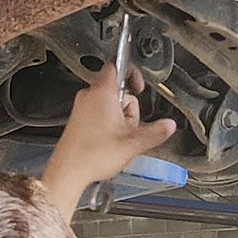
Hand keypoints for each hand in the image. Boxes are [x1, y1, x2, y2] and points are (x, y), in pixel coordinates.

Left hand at [43, 68, 175, 215]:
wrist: (68, 172)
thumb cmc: (92, 156)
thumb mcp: (132, 144)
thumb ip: (155, 132)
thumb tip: (169, 125)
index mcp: (102, 93)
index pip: (116, 65)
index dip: (132, 72)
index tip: (139, 86)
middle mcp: (89, 96)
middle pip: (118, 90)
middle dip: (129, 107)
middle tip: (128, 126)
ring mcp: (82, 108)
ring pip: (110, 103)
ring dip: (120, 117)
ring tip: (118, 136)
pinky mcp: (79, 119)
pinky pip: (100, 113)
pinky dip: (108, 123)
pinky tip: (109, 139)